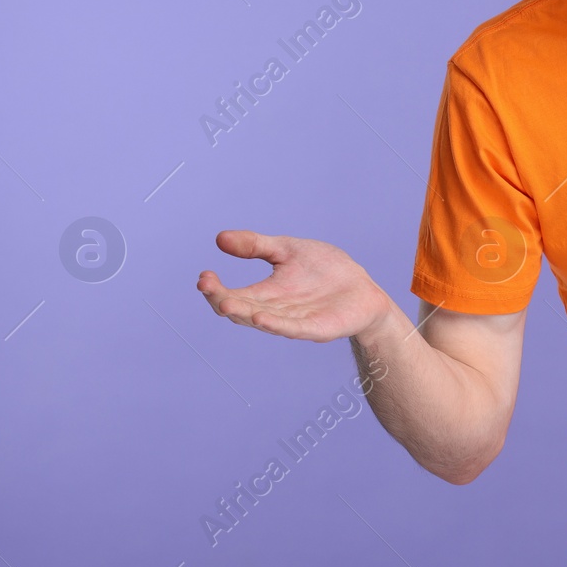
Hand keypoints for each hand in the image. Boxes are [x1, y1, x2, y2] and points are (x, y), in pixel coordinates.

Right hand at [197, 230, 394, 343]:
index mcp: (265, 293)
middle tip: (208, 288)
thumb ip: (256, 245)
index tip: (204, 276)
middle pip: (242, 310)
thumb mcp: (288, 249)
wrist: (362, 289)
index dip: (215, 289)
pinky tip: (261, 318)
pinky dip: (276, 324)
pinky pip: (293, 328)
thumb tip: (219, 238)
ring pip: (264, 320)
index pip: (232, 295)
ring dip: (245, 314)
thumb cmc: (325, 270)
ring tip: (227, 305)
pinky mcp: (316, 328)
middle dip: (224, 301)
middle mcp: (274, 310)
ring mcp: (294, 321)